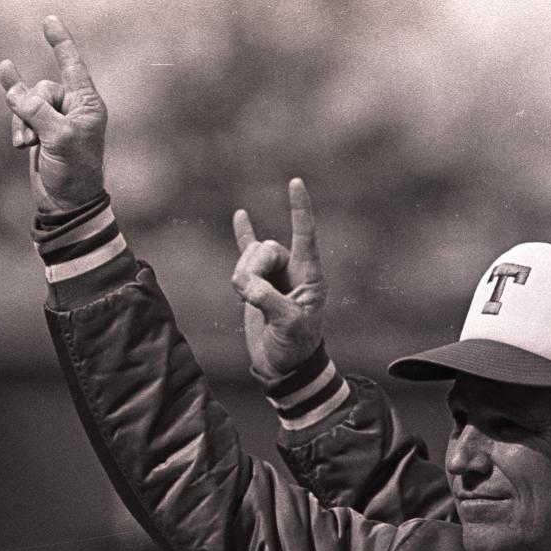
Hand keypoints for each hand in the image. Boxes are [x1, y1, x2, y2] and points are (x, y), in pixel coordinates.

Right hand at [0, 16, 106, 215]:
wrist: (67, 203)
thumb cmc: (74, 172)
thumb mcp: (57, 137)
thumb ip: (34, 108)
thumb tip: (11, 82)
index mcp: (89, 106)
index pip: (72, 66)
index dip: (60, 42)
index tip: (50, 19)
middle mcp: (74, 109)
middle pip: (40, 87)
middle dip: (30, 108)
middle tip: (36, 138)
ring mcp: (56, 120)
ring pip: (26, 101)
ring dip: (22, 122)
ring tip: (28, 146)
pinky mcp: (40, 130)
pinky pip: (19, 114)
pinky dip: (17, 128)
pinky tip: (20, 145)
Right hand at [231, 179, 327, 378]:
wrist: (285, 367)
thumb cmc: (295, 348)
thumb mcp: (288, 326)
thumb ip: (268, 300)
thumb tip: (245, 283)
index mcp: (310, 276)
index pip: (305, 235)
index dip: (300, 210)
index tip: (296, 183)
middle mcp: (293, 270)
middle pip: (265, 249)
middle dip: (252, 269)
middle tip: (249, 296)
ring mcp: (275, 275)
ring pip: (249, 256)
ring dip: (242, 276)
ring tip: (246, 301)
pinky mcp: (257, 283)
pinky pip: (247, 252)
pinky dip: (242, 236)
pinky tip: (240, 216)